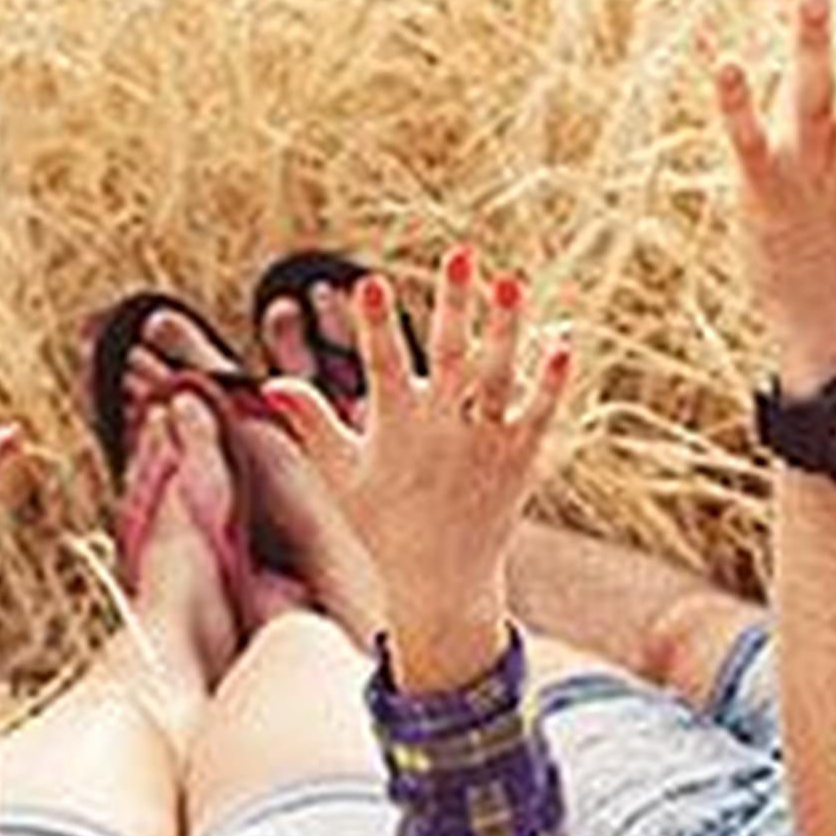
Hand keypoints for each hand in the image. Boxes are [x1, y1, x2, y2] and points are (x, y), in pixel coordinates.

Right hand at [266, 250, 573, 695]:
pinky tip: (563, 343)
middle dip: (454, 305)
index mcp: (395, 429)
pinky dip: (550, 383)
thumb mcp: (341, 475)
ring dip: (506, 330)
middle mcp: (443, 431)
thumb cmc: (383, 522)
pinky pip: (538, 415)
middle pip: (450, 356)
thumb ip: (313, 422)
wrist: (441, 582)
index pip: (382, 366)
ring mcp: (484, 443)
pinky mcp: (518, 458)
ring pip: (498, 377)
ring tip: (511, 281)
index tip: (369, 281)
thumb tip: (273, 381)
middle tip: (460, 253)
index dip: (374, 326)